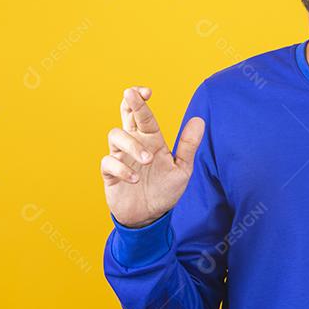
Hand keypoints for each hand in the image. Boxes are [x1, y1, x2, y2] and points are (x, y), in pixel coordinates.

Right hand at [101, 86, 205, 228]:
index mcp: (151, 140)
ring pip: (116, 135)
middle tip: (131, 95)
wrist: (150, 217)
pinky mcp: (110, 174)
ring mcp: (120, 157)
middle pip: (126, 115)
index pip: (144, 115)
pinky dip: (122, 168)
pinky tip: (135, 179)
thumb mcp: (182, 169)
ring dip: (132, 145)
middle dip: (129, 103)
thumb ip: (188, 146)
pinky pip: (108, 162)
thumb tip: (199, 120)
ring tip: (148, 161)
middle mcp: (134, 144)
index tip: (146, 91)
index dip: (142, 100)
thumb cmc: (165, 190)